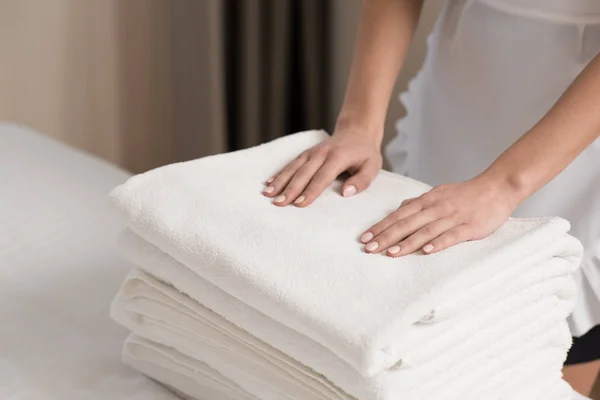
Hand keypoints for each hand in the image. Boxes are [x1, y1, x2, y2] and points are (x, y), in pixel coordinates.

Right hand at [263, 129, 382, 206]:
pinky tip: (269, 183)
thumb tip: (346, 193)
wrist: (356, 132)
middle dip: (290, 189)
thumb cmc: (365, 153)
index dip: (310, 191)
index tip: (299, 204)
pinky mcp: (306, 154)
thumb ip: (361, 181)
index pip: (322, 177)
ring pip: (293, 168)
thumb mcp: (372, 166)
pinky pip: (291, 164)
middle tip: (279, 203)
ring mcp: (312, 152)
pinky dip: (279, 174)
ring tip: (268, 194)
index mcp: (338, 157)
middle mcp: (321, 153)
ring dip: (280, 181)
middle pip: (303, 173)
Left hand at [360, 176, 520, 255]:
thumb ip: (419, 203)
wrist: (498, 187)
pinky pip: (451, 236)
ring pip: (425, 231)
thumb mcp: (439, 193)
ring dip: (406, 243)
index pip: (398, 215)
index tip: (365, 238)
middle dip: (386, 237)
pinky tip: (425, 252)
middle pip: (406, 224)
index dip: (381, 227)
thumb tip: (400, 209)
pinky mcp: (469, 227)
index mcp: (427, 201)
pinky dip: (438, 243)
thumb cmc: (466, 193)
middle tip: (369, 249)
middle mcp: (436, 208)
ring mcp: (452, 217)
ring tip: (390, 253)